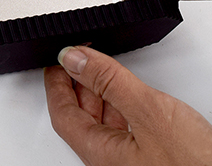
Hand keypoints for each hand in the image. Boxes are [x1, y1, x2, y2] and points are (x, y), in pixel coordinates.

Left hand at [45, 46, 211, 165]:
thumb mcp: (149, 112)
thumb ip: (110, 82)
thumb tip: (75, 58)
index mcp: (101, 153)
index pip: (63, 114)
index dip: (56, 83)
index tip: (56, 60)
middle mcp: (113, 161)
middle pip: (82, 118)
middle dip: (77, 84)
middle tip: (77, 56)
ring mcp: (134, 163)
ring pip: (106, 124)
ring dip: (101, 94)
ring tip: (102, 67)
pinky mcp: (156, 160)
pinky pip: (128, 129)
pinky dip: (124, 105)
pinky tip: (133, 94)